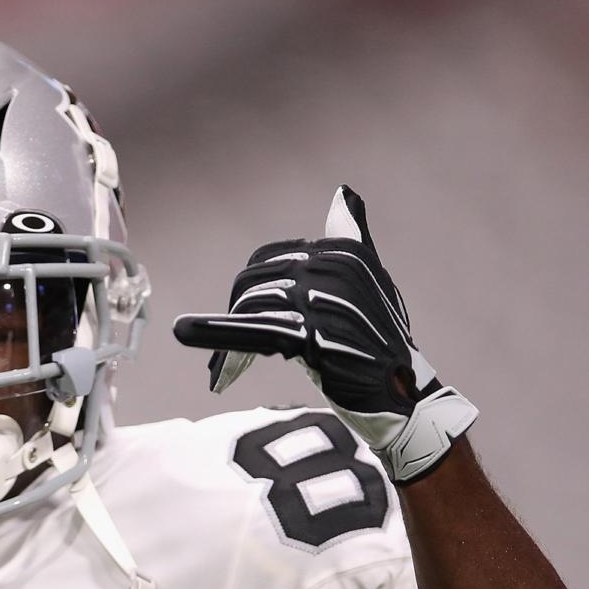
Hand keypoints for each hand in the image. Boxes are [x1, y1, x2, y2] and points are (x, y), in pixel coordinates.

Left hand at [174, 185, 477, 483]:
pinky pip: (255, 330)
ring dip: (228, 342)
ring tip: (222, 371)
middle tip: (229, 356)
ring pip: (252, 308)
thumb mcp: (372, 281)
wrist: (402, 394)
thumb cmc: (380, 342)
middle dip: (235, 316)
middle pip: (254, 283)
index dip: (249, 294)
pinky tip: (185, 331)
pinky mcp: (312, 335)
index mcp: (343, 251)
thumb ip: (352, 239)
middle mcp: (333, 267)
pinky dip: (217, 332)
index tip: (245, 323)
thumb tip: (342, 194)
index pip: (269, 260)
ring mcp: (323, 300)